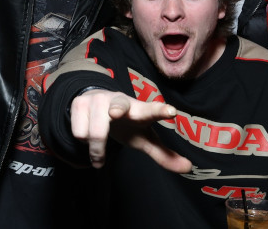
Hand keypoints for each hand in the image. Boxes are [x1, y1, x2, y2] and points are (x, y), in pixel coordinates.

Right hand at [70, 89, 190, 171]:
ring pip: (95, 133)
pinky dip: (84, 142)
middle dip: (117, 109)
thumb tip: (188, 168)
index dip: (160, 111)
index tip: (171, 111)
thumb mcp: (143, 139)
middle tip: (116, 114)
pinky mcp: (79, 102)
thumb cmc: (125, 125)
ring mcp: (98, 99)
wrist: (95, 104)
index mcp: (139, 111)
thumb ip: (163, 154)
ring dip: (96, 149)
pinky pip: (79, 133)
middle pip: (119, 108)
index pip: (151, 110)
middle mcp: (119, 101)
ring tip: (99, 147)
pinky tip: (88, 132)